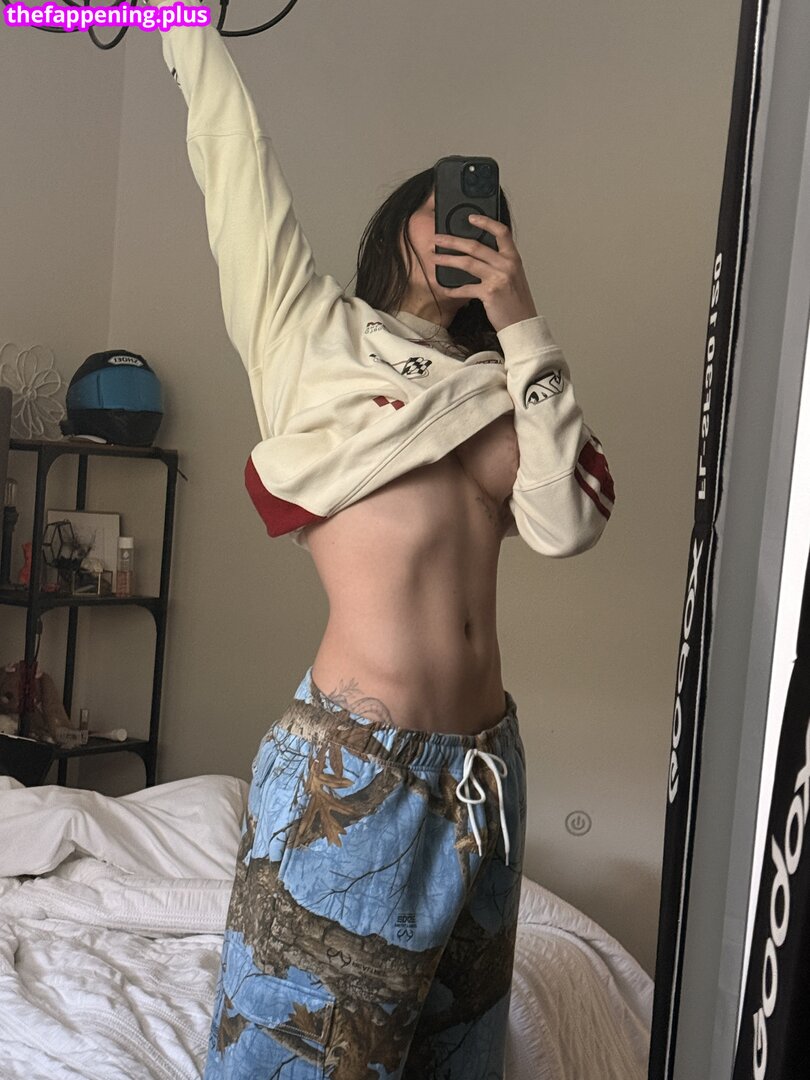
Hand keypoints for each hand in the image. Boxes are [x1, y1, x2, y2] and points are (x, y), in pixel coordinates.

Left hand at [433, 214, 537, 333]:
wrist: (522, 323)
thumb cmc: (516, 301)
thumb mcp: (513, 276)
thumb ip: (500, 263)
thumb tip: (478, 255)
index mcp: (513, 258)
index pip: (501, 232)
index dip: (486, 222)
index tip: (471, 217)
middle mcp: (506, 265)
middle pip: (476, 246)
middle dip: (453, 240)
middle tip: (438, 238)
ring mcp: (498, 278)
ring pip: (467, 263)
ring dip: (447, 259)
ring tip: (434, 258)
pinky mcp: (489, 293)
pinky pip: (465, 288)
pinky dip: (453, 289)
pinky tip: (445, 289)